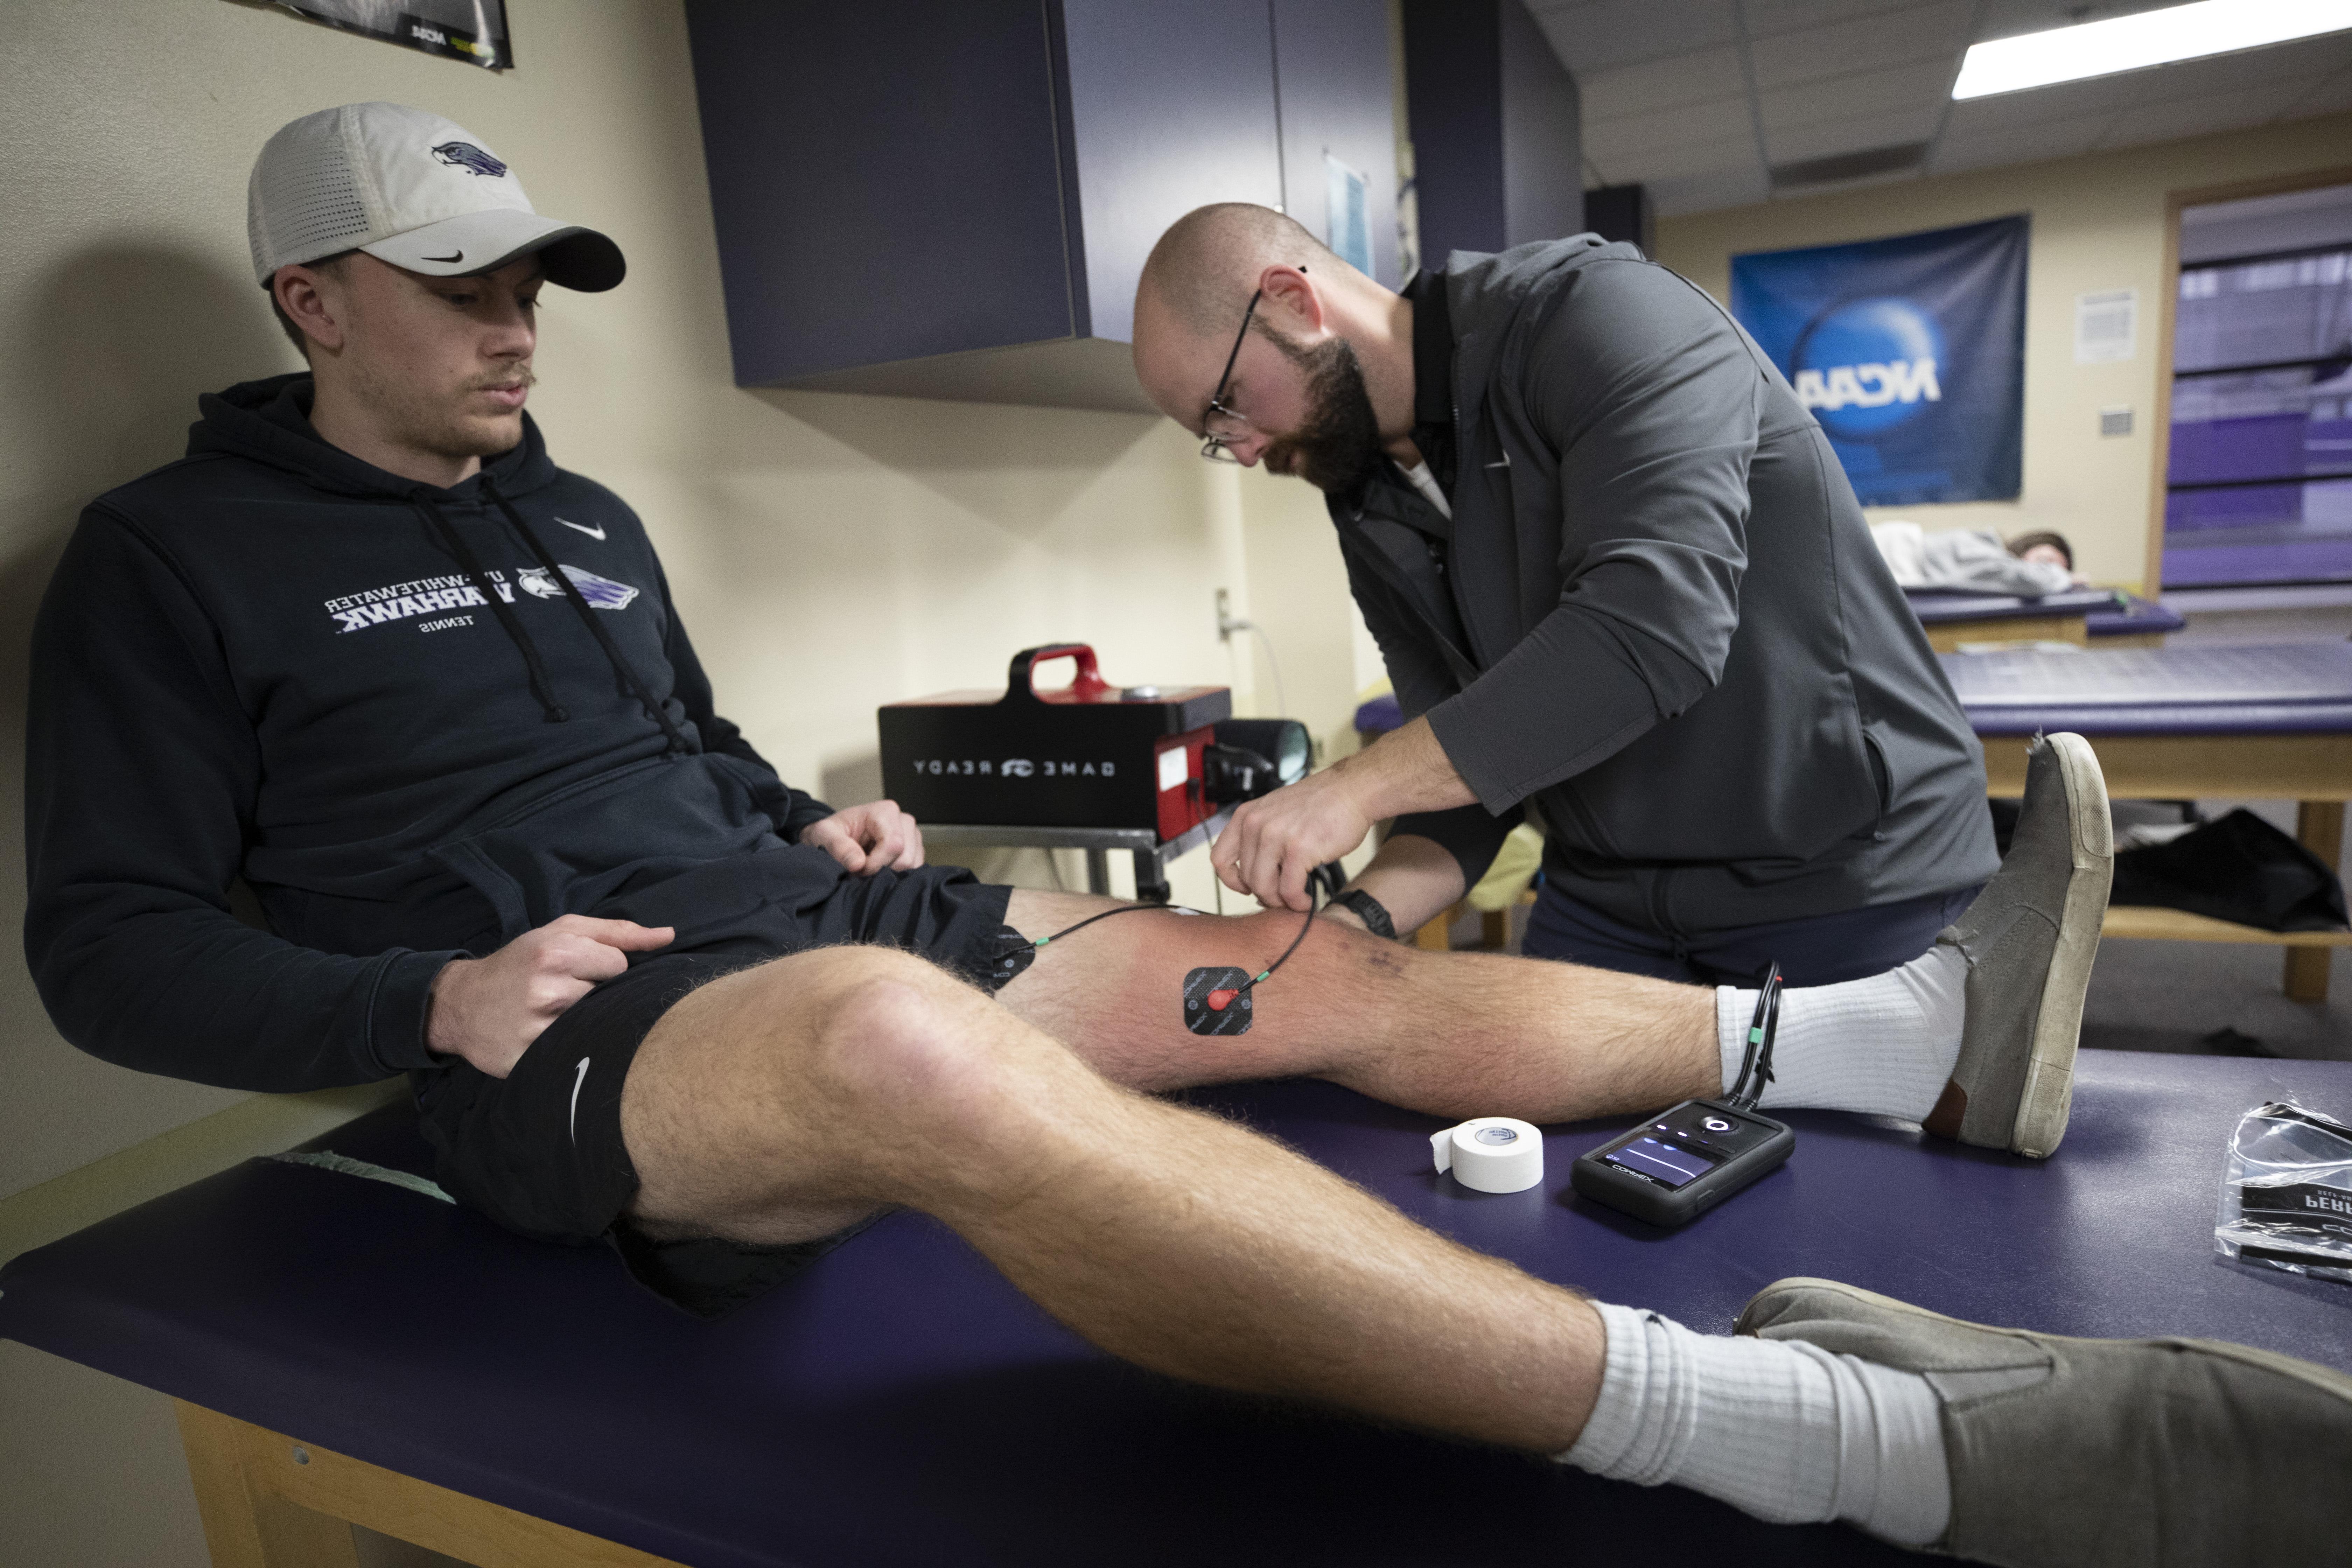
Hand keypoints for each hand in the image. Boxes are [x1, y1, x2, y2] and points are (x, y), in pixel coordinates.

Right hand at [426, 915, 673, 1077]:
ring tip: (557, 1014)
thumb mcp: (561, 932)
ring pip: (596, 1026)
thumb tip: (668, 936)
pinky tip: (551, 1038)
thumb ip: (618, 932)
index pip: (619, 966)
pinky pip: (574, 1054)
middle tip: (566, 994)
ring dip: (585, 1022)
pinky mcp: (530, 1060)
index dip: (604, 970)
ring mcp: (537, 1029)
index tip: (580, 972)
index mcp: (555, 952)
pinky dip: (570, 1047)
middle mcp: (547, 990)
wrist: (461, 1004)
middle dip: (595, 996)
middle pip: (610, 997)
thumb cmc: (520, 962)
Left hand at [801, 800, 923, 874]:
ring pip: (911, 866)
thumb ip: (838, 847)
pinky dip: (896, 874)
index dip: (875, 863)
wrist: (837, 835)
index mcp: (885, 811)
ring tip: (869, 864)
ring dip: (888, 872)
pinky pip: (914, 870)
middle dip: (881, 869)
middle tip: (861, 867)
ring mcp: (912, 835)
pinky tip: (880, 866)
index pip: (893, 845)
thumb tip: (857, 863)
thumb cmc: (833, 832)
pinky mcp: (916, 849)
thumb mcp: (825, 834)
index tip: (857, 868)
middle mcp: (904, 821)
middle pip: (904, 858)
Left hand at [1213, 769, 1375, 910]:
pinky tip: (1306, 900)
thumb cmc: (1320, 803)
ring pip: (1264, 888)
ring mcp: (1276, 836)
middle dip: (1265, 894)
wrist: (1351, 791)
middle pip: (1246, 878)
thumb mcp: (1275, 811)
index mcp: (1246, 816)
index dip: (1231, 881)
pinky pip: (1289, 890)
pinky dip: (1297, 902)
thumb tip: (1253, 876)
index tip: (1246, 889)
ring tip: (1295, 900)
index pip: (1219, 858)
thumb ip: (1260, 837)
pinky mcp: (1299, 849)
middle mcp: (1256, 824)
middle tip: (1282, 897)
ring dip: (1280, 901)